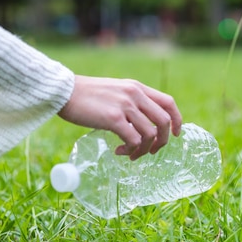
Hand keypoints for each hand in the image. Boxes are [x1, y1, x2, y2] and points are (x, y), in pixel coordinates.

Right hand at [58, 75, 182, 159]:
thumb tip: (141, 123)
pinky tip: (119, 151)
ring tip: (130, 154)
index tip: (175, 134)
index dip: (177, 120)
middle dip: (162, 141)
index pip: (169, 102)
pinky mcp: (113, 118)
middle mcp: (135, 95)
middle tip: (152, 151)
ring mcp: (125, 106)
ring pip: (149, 134)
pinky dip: (130, 150)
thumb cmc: (86, 95)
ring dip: (143, 150)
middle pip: (163, 122)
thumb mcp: (115, 91)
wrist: (64, 91)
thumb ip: (130, 102)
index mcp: (137, 88)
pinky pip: (133, 140)